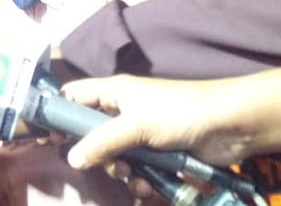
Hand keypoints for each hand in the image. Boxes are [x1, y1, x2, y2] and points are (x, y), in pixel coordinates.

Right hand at [62, 75, 247, 170]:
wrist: (229, 126)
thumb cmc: (178, 113)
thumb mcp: (134, 126)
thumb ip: (101, 142)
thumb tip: (71, 159)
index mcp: (113, 92)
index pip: (74, 96)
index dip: (60, 114)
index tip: (51, 139)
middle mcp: (123, 110)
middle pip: (92, 133)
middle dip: (96, 155)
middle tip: (106, 165)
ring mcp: (141, 132)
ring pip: (114, 155)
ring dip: (120, 171)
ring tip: (133, 178)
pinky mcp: (158, 152)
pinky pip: (137, 168)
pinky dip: (139, 179)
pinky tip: (147, 187)